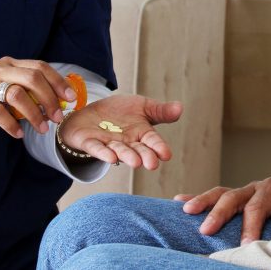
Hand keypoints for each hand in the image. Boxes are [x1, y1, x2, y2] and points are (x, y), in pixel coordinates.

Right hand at [0, 57, 75, 137]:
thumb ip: (17, 85)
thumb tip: (47, 100)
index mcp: (6, 64)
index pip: (40, 67)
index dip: (59, 81)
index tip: (71, 97)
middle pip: (33, 79)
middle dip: (51, 99)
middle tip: (59, 116)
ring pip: (19, 95)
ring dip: (35, 114)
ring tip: (42, 128)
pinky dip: (12, 125)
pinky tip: (18, 133)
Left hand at [59, 94, 182, 168]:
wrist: (93, 110)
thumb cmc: (120, 112)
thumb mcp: (143, 106)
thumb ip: (160, 110)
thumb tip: (180, 107)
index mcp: (141, 134)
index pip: (152, 141)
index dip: (159, 148)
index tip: (166, 155)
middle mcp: (127, 142)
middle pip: (137, 150)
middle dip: (144, 156)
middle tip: (152, 164)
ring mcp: (109, 143)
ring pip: (119, 151)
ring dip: (127, 156)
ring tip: (135, 162)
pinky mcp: (90, 142)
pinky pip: (96, 148)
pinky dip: (103, 153)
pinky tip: (111, 158)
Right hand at [175, 178, 270, 243]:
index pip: (257, 206)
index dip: (250, 225)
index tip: (246, 244)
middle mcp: (255, 187)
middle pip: (234, 196)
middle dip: (219, 212)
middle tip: (207, 230)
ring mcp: (243, 192)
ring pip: (220, 193)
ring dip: (203, 201)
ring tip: (186, 210)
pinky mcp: (235, 199)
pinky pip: (215, 197)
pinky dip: (198, 198)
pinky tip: (180, 202)